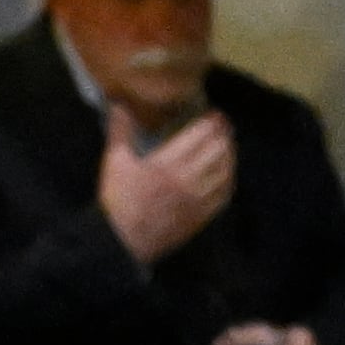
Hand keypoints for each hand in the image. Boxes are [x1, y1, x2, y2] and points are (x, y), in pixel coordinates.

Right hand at [97, 106, 233, 265]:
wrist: (123, 240)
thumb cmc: (118, 199)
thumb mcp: (115, 160)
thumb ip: (121, 130)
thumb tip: (119, 104)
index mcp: (167, 163)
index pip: (199, 136)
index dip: (212, 123)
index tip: (216, 115)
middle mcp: (188, 180)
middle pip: (217, 152)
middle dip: (224, 136)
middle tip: (225, 126)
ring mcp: (198, 200)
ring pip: (225, 173)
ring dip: (230, 156)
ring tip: (229, 146)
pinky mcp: (201, 217)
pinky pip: (223, 196)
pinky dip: (228, 181)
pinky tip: (228, 174)